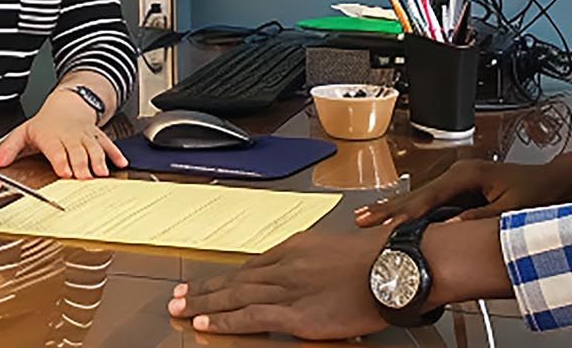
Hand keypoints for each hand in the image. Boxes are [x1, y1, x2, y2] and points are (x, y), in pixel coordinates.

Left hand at [0, 88, 127, 179]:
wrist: (68, 104)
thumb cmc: (45, 123)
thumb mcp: (23, 132)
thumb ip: (10, 147)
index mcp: (51, 137)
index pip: (56, 150)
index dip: (61, 161)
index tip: (65, 172)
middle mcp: (70, 137)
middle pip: (77, 152)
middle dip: (81, 165)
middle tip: (85, 178)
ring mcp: (85, 137)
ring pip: (94, 148)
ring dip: (99, 161)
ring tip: (102, 173)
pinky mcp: (97, 137)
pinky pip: (108, 144)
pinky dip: (116, 154)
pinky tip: (121, 163)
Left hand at [167, 227, 390, 339]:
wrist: (393, 267)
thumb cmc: (378, 259)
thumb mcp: (342, 250)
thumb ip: (321, 262)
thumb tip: (319, 275)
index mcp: (297, 247)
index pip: (253, 264)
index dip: (227, 275)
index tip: (209, 281)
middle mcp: (286, 265)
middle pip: (236, 278)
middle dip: (204, 288)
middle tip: (177, 295)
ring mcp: (288, 289)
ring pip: (235, 295)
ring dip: (204, 302)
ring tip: (179, 309)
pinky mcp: (295, 314)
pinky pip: (250, 317)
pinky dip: (224, 319)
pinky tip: (205, 323)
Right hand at [355, 158, 568, 228]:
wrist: (554, 183)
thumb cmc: (537, 193)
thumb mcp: (511, 210)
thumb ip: (479, 218)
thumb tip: (451, 227)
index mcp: (468, 175)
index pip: (429, 197)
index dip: (405, 213)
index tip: (387, 226)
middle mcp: (459, 173)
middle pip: (417, 194)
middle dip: (389, 207)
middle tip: (362, 218)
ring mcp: (458, 180)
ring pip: (421, 197)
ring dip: (395, 209)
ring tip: (370, 217)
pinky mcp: (461, 189)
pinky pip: (431, 201)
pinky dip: (412, 210)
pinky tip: (397, 218)